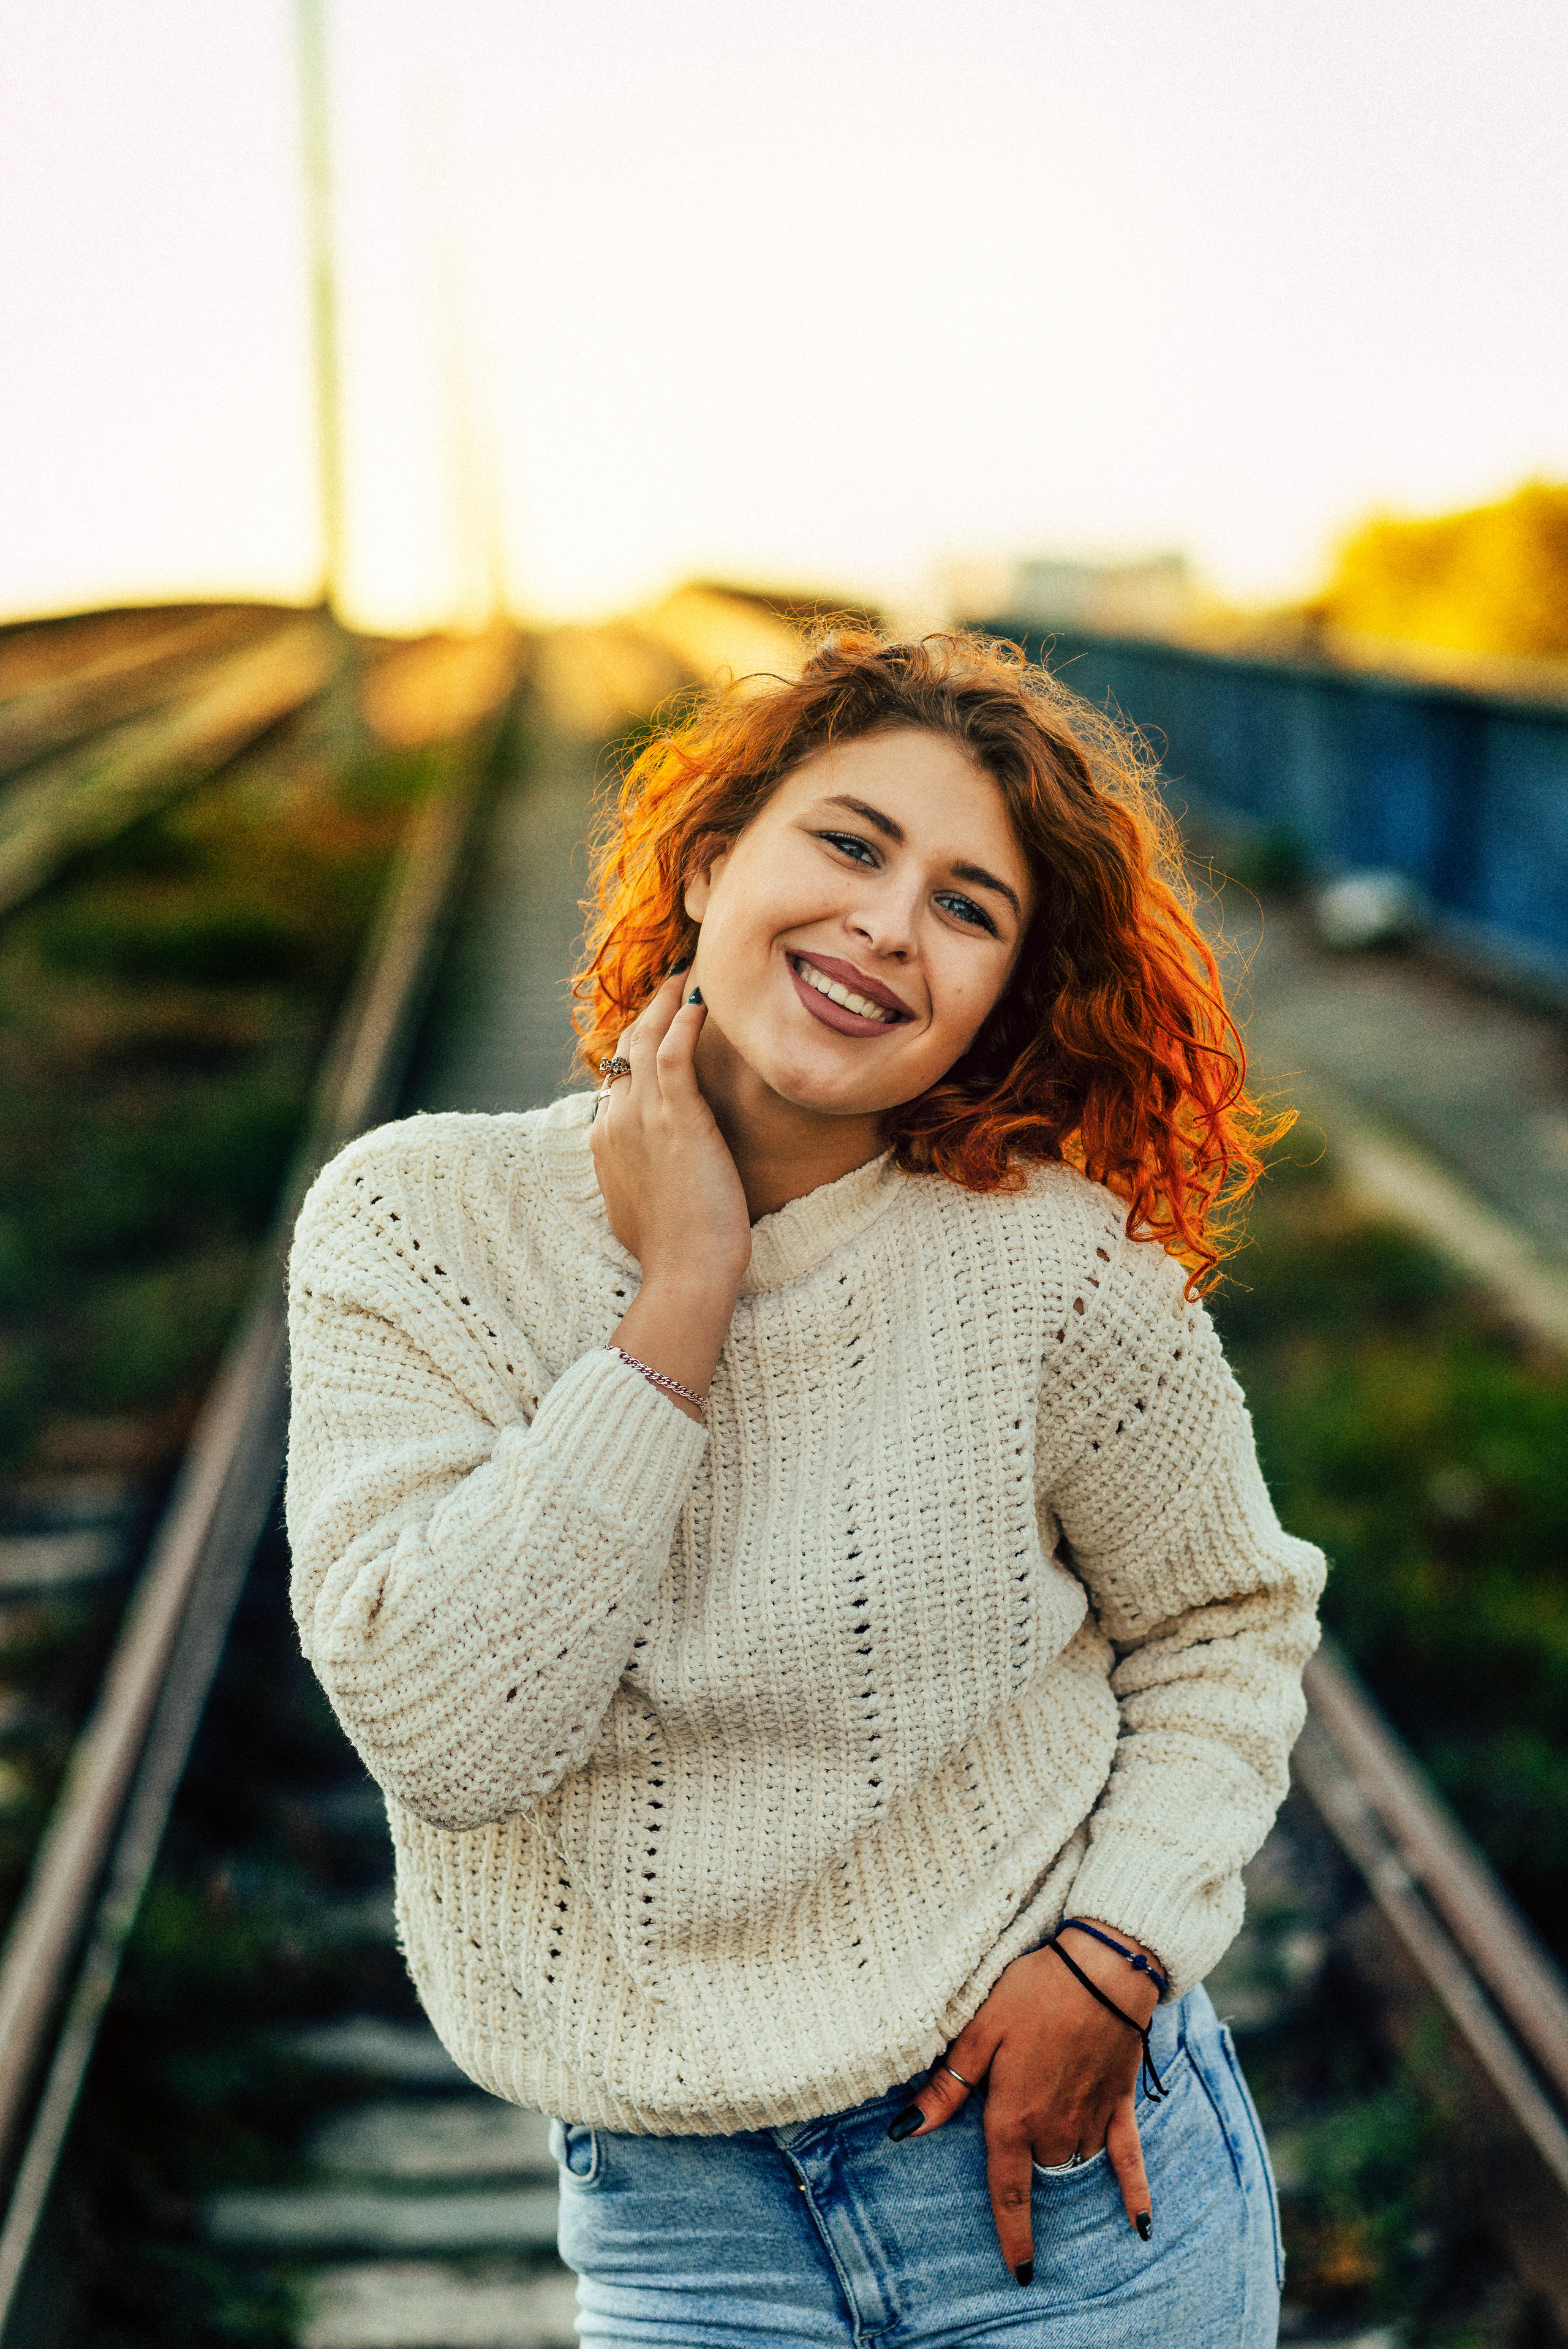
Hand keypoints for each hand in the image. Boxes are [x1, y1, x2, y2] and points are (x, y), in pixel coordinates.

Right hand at [589, 973, 750, 1416]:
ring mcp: (640, 1117)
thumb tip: (642, 1177)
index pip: (618, 1078)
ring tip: (688, 975)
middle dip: (650, 1012)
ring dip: (667, 1003)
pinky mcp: (673, 1118)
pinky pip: (673, 1053)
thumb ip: (636, 1179)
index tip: (660, 1024)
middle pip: (626, 1049)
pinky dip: (684, 1022)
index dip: (638, 1047)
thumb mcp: (642, 1208)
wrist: (686, 1272)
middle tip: (674, 981)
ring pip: (646, 1041)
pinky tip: (701, 999)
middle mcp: (614, 1122)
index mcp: (605, 1142)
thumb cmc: (675, 1251)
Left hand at [890, 1919, 1158, 2282]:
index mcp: (1015, 2116)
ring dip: (1062, 2153)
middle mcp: (1056, 2129)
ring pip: (1074, 2160)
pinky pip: (1130, 2159)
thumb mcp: (979, 2032)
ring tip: (1051, 2107)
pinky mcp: (1120, 2104)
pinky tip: (1141, 2225)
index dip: (1012, 2234)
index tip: (1019, 2272)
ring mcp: (1091, 2119)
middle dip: (1027, 2158)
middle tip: (1018, 2110)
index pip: (1008, 2191)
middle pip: (1039, 2168)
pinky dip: (1135, 2192)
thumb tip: (907, 2130)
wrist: (1101, 1970)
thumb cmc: (1033, 1992)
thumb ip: (948, 2087)